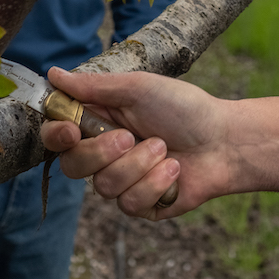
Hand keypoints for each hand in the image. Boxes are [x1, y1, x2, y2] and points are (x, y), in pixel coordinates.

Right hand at [40, 67, 229, 218]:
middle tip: (132, 137)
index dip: (57, 136)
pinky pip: (129, 203)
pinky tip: (174, 170)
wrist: (225, 141)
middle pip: (73, 166)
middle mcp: (105, 155)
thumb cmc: (184, 108)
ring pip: (104, 186)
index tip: (72, 131)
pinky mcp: (141, 205)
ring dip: (140, 165)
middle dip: (103, 153)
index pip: (58, 136)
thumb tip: (53, 73)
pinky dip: (155, 183)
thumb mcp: (139, 88)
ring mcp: (122, 182)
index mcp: (100, 123)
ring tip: (165, 148)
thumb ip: (95, 86)